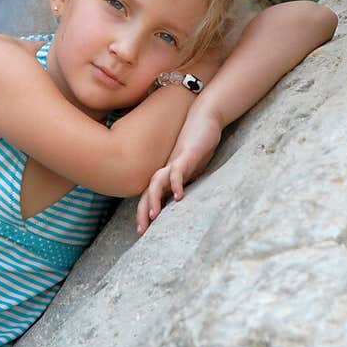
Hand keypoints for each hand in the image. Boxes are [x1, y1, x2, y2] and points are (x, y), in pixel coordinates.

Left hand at [135, 103, 222, 235]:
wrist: (205, 116)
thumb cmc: (198, 143)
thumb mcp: (191, 167)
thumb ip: (185, 181)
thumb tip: (181, 199)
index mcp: (168, 173)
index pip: (151, 195)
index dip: (144, 212)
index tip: (142, 231)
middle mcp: (168, 168)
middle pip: (149, 191)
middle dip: (143, 211)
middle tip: (141, 231)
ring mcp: (176, 161)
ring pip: (159, 181)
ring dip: (155, 198)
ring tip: (154, 215)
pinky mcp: (188, 154)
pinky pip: (179, 170)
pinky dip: (177, 183)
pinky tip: (179, 196)